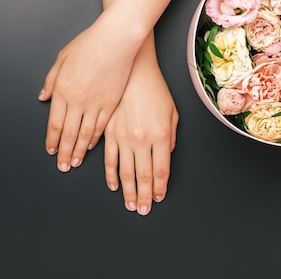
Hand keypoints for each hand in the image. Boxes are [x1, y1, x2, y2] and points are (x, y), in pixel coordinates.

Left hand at [39, 18, 139, 171]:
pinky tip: (90, 145)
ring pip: (85, 134)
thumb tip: (43, 97)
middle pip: (68, 133)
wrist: (115, 40)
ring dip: (78, 150)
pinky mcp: (111, 103)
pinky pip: (101, 126)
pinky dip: (94, 138)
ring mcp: (95, 103)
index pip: (55, 123)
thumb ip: (51, 80)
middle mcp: (77, 100)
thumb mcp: (62, 58)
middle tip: (62, 165)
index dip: (52, 140)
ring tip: (75, 162)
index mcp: (62, 90)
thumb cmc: (89, 44)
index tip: (51, 151)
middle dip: (64, 152)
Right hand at [104, 49, 177, 215]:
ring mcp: (124, 137)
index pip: (161, 171)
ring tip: (130, 204)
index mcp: (160, 135)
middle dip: (144, 196)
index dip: (159, 188)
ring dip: (129, 191)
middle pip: (144, 176)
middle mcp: (142, 140)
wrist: (132, 71)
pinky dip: (111, 175)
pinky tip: (114, 185)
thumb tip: (165, 154)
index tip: (158, 198)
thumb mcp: (171, 111)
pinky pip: (109, 159)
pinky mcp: (109, 132)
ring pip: (125, 172)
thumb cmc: (154, 88)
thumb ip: (170, 137)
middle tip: (143, 210)